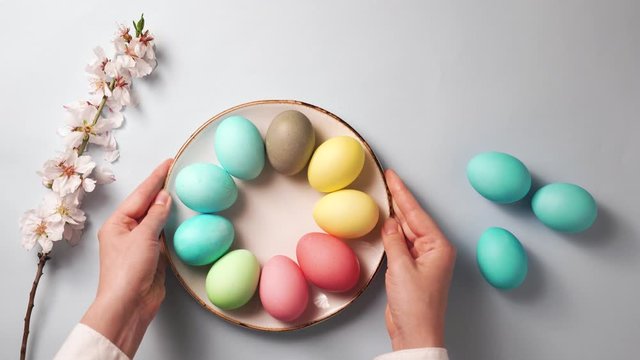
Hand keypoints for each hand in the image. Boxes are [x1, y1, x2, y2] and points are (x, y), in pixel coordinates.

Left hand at [81, 159, 172, 357]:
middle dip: (161, 189)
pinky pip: (163, 235)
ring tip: (181, 191)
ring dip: (168, 207)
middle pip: (147, 205)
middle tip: (177, 173)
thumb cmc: (128, 272)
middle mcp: (126, 231)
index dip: (156, 178)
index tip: (169, 163)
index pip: (141, 194)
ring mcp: (139, 244)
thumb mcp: (143, 237)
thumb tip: (165, 197)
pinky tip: (181, 218)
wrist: (128, 306)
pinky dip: (172, 225)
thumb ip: (156, 215)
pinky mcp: (151, 257)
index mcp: (117, 223)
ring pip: (156, 219)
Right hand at [382, 169, 455, 350]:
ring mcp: (423, 260)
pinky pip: (402, 244)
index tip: (393, 177)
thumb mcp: (401, 268)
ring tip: (384, 196)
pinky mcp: (412, 269)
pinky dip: (392, 234)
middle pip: (413, 219)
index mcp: (438, 247)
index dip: (402, 194)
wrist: (415, 334)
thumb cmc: (416, 306)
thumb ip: (394, 241)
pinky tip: (385, 224)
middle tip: (387, 181)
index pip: (416, 213)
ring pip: (407, 231)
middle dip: (399, 201)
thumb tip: (389, 222)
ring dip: (395, 216)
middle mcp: (434, 250)